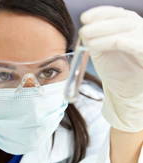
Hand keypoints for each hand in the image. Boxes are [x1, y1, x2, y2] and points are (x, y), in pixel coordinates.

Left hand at [80, 6, 142, 131]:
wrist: (127, 91)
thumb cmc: (117, 71)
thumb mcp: (103, 52)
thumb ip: (96, 39)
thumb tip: (84, 30)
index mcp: (130, 26)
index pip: (116, 13)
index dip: (100, 13)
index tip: (84, 18)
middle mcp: (140, 30)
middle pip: (121, 18)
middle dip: (99, 23)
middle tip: (83, 30)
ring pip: (125, 29)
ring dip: (103, 32)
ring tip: (87, 41)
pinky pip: (132, 44)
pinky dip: (113, 42)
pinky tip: (96, 46)